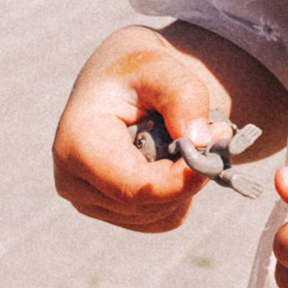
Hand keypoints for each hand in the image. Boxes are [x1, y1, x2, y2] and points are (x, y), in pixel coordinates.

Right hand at [53, 26, 227, 232]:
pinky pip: (161, 219)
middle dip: (186, 175)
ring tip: (183, 138)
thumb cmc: (137, 71)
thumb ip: (184, 96)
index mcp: (77, 144)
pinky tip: (171, 159)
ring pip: (157, 215)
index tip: (214, 156)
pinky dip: (178, 194)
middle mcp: (73, 181)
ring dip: (183, 182)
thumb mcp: (161, 69)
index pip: (132, 186)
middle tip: (214, 132)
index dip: (178, 181)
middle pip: (147, 204)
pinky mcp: (110, 212)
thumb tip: (199, 140)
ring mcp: (88, 201)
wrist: (123, 82)